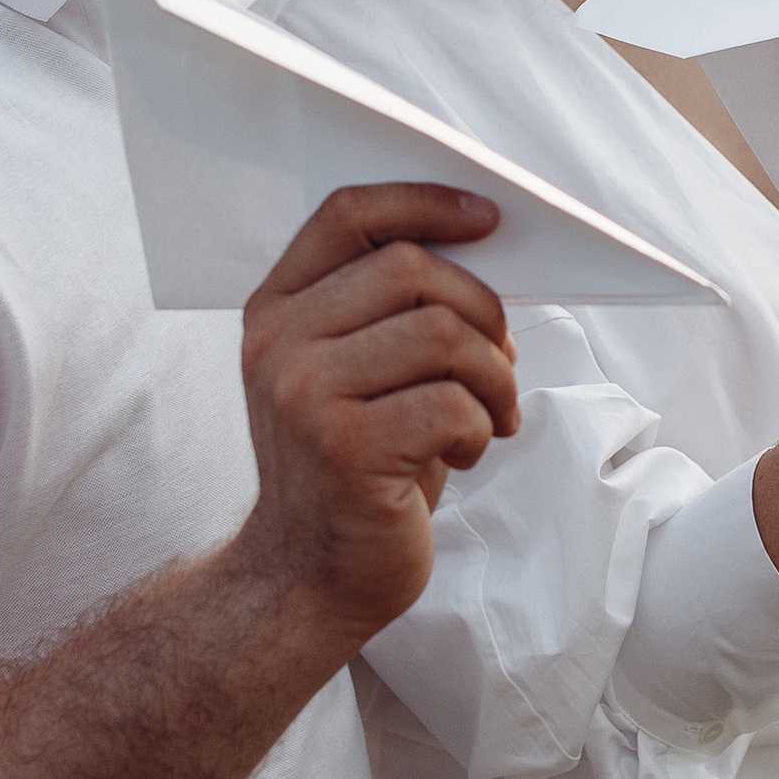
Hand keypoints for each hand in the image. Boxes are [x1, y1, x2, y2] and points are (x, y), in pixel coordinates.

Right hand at [232, 185, 519, 655]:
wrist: (309, 576)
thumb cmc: (356, 466)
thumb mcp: (353, 374)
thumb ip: (387, 310)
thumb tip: (482, 251)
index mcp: (277, 309)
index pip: (348, 215)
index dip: (424, 202)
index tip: (487, 218)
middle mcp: (280, 344)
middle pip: (411, 269)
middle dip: (482, 311)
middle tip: (501, 361)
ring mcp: (305, 396)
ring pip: (444, 334)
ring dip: (494, 377)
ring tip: (491, 415)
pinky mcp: (345, 450)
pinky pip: (452, 403)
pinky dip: (481, 426)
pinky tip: (468, 452)